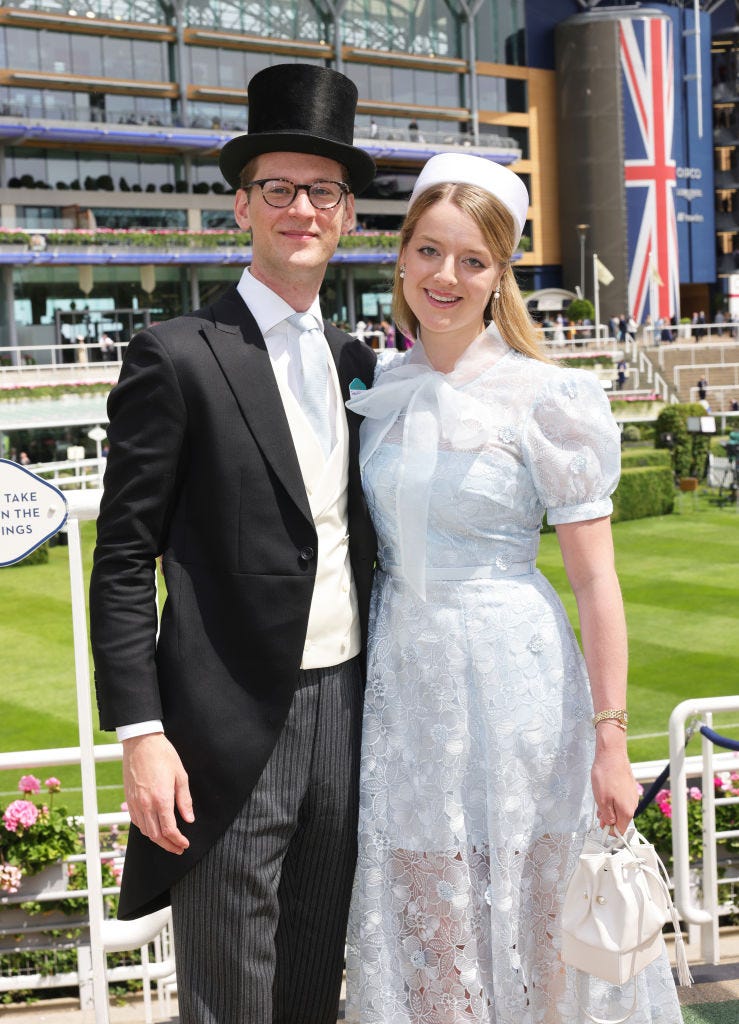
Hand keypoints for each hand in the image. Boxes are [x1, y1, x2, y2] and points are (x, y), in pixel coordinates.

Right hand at [122, 733, 193, 853]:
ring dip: (157, 840)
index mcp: (161, 799)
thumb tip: (189, 818)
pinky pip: (136, 821)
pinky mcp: (129, 799)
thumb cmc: (163, 755)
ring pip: (145, 831)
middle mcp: (146, 804)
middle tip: (178, 848)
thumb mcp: (181, 775)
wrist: (141, 742)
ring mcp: (135, 802)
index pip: (169, 830)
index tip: (184, 844)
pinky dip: (145, 829)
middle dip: (168, 845)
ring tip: (167, 841)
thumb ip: (184, 800)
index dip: (178, 841)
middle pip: (156, 836)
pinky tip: (153, 828)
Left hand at [590, 726, 638, 832]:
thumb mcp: (601, 800)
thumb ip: (607, 816)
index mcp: (627, 811)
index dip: (609, 831)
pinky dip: (613, 799)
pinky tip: (605, 792)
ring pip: (620, 809)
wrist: (612, 754)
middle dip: (608, 818)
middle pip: (620, 819)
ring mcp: (632, 795)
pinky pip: (621, 799)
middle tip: (597, 811)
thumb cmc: (606, 776)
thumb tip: (610, 825)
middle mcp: (633, 804)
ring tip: (599, 798)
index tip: (600, 826)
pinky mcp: (630, 787)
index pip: (621, 830)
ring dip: (609, 808)